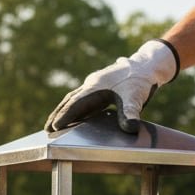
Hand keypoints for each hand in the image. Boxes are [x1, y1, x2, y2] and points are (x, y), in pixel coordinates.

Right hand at [45, 40, 179, 133]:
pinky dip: (74, 108)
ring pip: (74, 99)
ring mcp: (94, 85)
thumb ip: (131, 114)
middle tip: (47, 128)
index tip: (55, 127)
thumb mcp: (136, 99)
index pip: (76, 104)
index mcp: (96, 87)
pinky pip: (82, 99)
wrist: (146, 66)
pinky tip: (73, 118)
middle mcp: (91, 85)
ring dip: (64, 111)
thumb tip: (131, 128)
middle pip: (70, 101)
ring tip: (54, 124)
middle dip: (58, 114)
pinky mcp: (98, 88)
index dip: (65, 116)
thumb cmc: (140, 81)